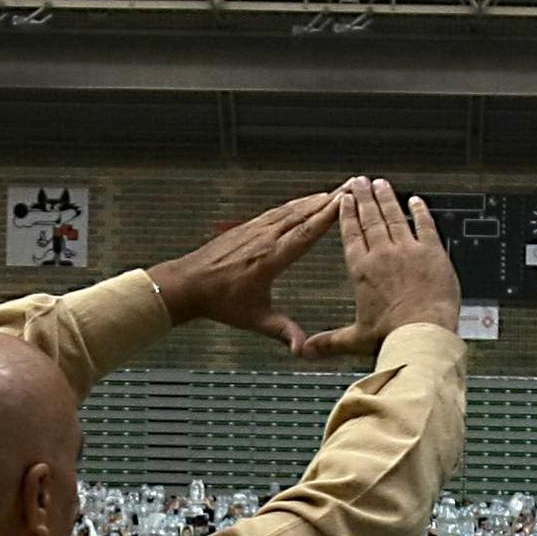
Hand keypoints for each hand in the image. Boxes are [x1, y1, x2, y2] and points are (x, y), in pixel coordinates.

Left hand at [150, 192, 337, 349]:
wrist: (187, 284)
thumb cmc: (219, 301)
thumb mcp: (255, 319)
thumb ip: (282, 331)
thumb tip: (303, 348)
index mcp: (271, 258)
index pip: (306, 232)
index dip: (328, 216)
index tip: (345, 201)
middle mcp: (265, 238)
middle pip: (302, 214)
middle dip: (328, 200)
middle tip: (350, 187)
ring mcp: (255, 229)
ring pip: (290, 210)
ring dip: (313, 200)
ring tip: (335, 192)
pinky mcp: (246, 227)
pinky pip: (276, 212)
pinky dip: (294, 204)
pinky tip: (303, 202)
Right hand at [293, 178, 458, 363]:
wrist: (422, 333)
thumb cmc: (390, 336)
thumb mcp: (355, 339)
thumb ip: (329, 341)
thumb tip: (305, 352)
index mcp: (362, 270)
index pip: (351, 234)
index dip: (347, 214)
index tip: (344, 199)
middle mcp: (382, 254)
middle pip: (370, 218)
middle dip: (364, 197)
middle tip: (359, 181)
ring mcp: (408, 250)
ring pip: (394, 216)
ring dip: (387, 198)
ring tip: (381, 183)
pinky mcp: (432, 252)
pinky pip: (425, 225)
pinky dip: (420, 212)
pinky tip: (416, 201)